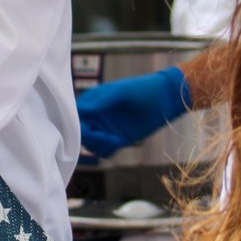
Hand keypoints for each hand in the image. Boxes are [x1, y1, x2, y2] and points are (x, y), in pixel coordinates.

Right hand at [76, 66, 191, 157]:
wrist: (165, 100)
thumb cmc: (142, 90)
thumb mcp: (121, 91)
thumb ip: (102, 100)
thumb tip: (84, 110)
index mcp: (92, 101)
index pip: (75, 115)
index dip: (77, 123)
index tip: (87, 128)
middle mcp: (96, 116)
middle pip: (80, 132)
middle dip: (88, 137)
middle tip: (103, 137)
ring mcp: (106, 129)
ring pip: (91, 144)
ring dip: (98, 144)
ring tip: (114, 139)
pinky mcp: (117, 139)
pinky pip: (104, 151)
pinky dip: (106, 150)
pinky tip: (118, 142)